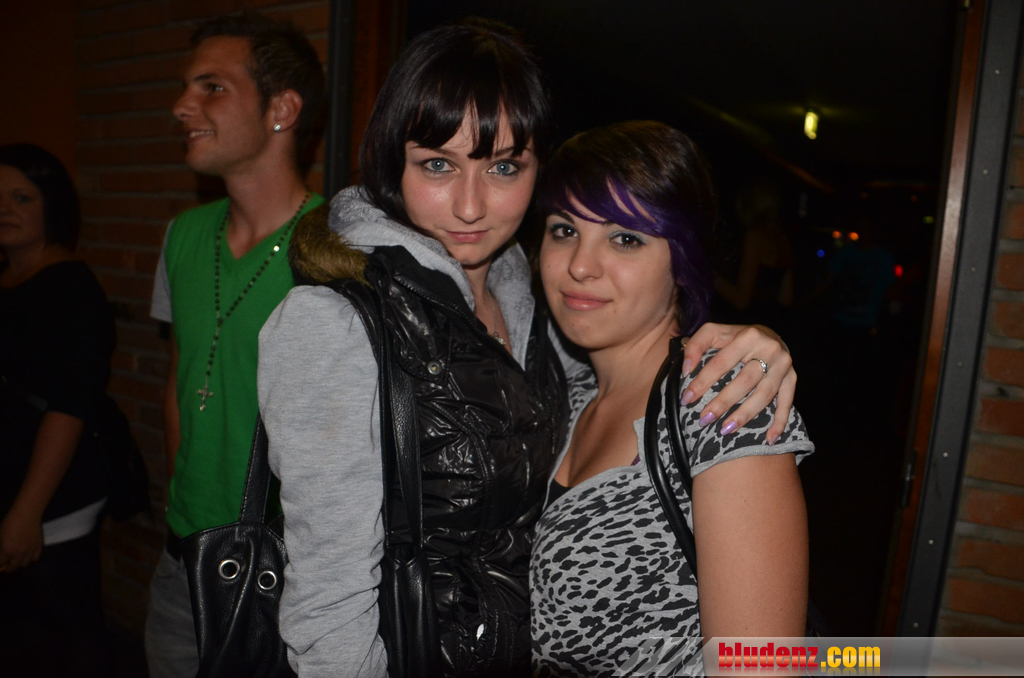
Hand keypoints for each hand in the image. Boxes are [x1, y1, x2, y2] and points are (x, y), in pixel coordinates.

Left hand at [0, 509, 43, 572]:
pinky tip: (27, 555)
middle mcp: (19, 554)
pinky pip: (35, 558)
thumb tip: (1, 552)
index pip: (0, 564)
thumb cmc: (10, 522)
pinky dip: (31, 559)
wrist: (27, 514)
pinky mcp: (39, 546)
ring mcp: (30, 551)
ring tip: (17, 559)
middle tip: (6, 564)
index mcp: (7, 550)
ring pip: (25, 564)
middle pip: (13, 568)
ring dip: (19, 563)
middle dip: (7, 568)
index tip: (0, 562)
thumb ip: (0, 547)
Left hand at [681, 323, 794, 442]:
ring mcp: (783, 365)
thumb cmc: (735, 337)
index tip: (687, 398)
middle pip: (744, 381)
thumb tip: (686, 370)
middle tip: (704, 419)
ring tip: (725, 429)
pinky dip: (780, 422)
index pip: (722, 362)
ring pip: (764, 394)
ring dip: (745, 415)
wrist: (769, 335)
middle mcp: (769, 349)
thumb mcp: (714, 332)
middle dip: (723, 402)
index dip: (703, 381)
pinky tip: (769, 438)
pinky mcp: (792, 378)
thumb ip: (696, 345)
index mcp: (748, 336)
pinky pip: (787, 403)